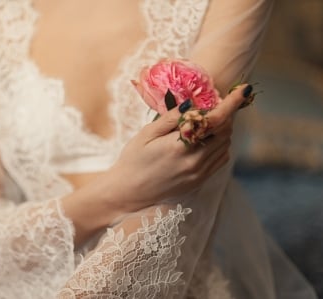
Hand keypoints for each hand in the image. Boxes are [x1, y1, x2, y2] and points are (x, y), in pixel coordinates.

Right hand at [105, 84, 249, 213]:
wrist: (129, 193)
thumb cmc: (133, 160)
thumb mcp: (146, 134)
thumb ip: (171, 118)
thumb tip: (192, 103)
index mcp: (180, 146)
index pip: (215, 120)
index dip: (232, 103)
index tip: (244, 89)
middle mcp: (195, 161)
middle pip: (225, 131)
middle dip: (224, 115)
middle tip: (213, 105)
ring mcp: (199, 173)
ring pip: (225, 145)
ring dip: (222, 130)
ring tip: (205, 123)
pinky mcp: (200, 181)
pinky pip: (220, 159)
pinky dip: (219, 145)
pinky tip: (204, 140)